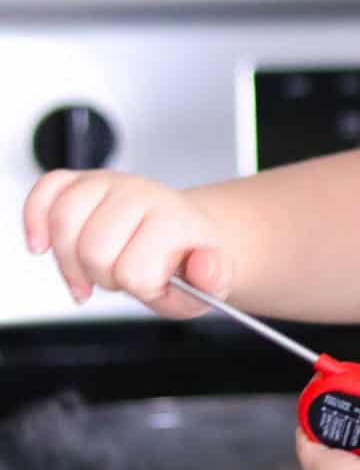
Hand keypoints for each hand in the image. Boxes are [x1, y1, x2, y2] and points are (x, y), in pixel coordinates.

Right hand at [22, 169, 231, 314]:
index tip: (155, 282)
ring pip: (65, 222)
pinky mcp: (79, 181)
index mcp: (174, 218)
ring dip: (71, 260)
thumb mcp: (213, 281)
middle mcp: (140, 193)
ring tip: (91, 269)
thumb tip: (206, 271)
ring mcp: (108, 183)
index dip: (142, 288)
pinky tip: (41, 244)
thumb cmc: (189, 260)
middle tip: (123, 276)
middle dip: (105, 278)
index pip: (136, 270)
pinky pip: (46, 190)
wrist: (186, 236)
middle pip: (93, 250)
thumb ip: (213, 279)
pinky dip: (36, 219)